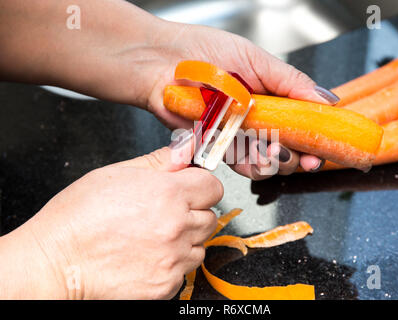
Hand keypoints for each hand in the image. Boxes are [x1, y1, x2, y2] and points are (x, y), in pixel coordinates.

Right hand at [0, 143, 221, 298]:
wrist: (57, 262)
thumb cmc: (79, 217)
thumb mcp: (117, 173)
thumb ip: (160, 161)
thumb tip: (186, 149)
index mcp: (168, 194)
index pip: (213, 186)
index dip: (201, 185)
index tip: (190, 188)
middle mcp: (177, 227)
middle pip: (210, 216)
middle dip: (193, 212)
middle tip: (165, 213)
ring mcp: (174, 259)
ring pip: (201, 244)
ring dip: (186, 239)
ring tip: (155, 236)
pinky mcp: (166, 285)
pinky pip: (185, 270)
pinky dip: (173, 263)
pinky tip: (149, 256)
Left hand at [128, 22, 337, 178]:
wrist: (160, 61)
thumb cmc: (203, 51)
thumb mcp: (256, 59)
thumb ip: (291, 82)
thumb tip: (326, 100)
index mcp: (271, 97)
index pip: (302, 122)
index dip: (317, 138)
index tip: (326, 148)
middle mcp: (257, 118)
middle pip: (289, 147)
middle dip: (300, 157)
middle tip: (306, 157)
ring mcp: (238, 134)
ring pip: (266, 161)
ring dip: (277, 163)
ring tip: (277, 151)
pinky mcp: (217, 146)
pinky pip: (240, 163)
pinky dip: (252, 165)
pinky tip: (258, 157)